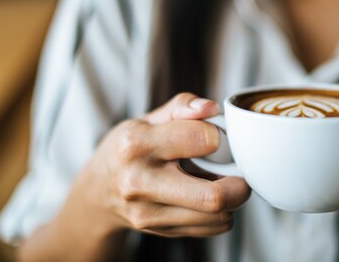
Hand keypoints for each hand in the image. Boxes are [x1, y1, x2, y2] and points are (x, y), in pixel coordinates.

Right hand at [81, 93, 250, 237]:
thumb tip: (212, 108)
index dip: (218, 135)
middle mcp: (141, 183)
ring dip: (232, 199)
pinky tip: (207, 196)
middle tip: (240, 171)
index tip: (216, 135)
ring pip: (217, 216)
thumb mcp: (147, 119)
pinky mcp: (161, 232)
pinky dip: (221, 213)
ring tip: (221, 181)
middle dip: (240, 184)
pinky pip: (211, 228)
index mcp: (137, 145)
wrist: (98, 192)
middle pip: (213, 196)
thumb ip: (182, 107)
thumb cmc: (128, 149)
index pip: (200, 139)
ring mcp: (149, 214)